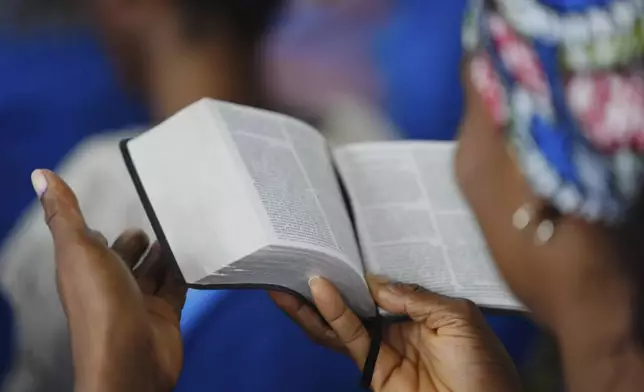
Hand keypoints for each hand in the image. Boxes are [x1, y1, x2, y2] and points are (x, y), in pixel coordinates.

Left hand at [32, 169, 186, 391]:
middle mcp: (111, 285)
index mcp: (85, 269)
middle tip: (160, 217)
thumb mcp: (78, 250)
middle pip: (127, 257)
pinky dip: (186, 270)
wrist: (131, 360)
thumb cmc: (102, 304)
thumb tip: (41, 174)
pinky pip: (177, 286)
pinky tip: (197, 253)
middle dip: (140, 240)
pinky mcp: (166, 313)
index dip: (103, 226)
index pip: (93, 242)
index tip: (123, 204)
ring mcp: (140, 301)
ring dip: (167, 252)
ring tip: (183, 228)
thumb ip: (64, 213)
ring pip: (155, 270)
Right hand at [271, 277, 520, 391]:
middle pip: (356, 302)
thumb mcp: (459, 318)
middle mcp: (399, 327)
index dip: (359, 270)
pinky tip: (317, 296)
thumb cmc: (486, 369)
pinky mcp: (374, 370)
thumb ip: (416, 297)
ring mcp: (384, 349)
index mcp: (423, 311)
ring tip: (290, 280)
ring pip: (341, 322)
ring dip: (314, 303)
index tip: (338, 248)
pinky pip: (347, 339)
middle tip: (301, 260)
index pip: (384, 285)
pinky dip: (329, 317)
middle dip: (329, 284)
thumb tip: (374, 282)